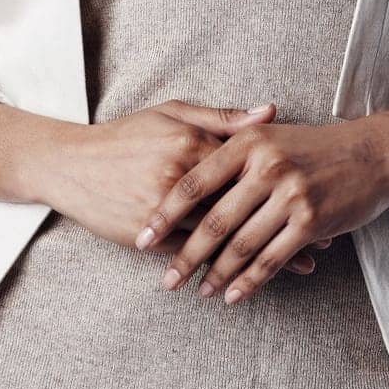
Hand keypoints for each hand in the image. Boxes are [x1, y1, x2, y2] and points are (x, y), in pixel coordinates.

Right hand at [50, 100, 335, 275]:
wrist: (70, 165)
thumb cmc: (126, 135)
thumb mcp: (172, 112)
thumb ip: (222, 116)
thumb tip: (270, 111)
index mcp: (191, 141)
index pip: (248, 166)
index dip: (284, 184)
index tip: (317, 196)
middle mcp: (181, 175)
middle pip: (243, 206)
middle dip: (283, 227)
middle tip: (318, 244)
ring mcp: (164, 209)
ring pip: (222, 237)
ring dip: (261, 255)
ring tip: (296, 268)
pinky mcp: (149, 235)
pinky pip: (193, 255)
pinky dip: (223, 267)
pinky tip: (248, 276)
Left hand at [137, 115, 388, 304]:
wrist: (373, 152)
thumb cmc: (314, 145)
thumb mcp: (269, 134)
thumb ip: (229, 148)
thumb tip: (184, 172)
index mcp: (247, 143)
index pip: (194, 183)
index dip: (165, 214)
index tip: (143, 238)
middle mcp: (267, 167)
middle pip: (214, 220)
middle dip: (185, 256)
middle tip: (165, 280)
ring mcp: (290, 195)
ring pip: (242, 245)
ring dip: (216, 274)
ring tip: (198, 292)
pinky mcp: (312, 221)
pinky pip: (272, 259)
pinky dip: (250, 281)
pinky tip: (233, 296)